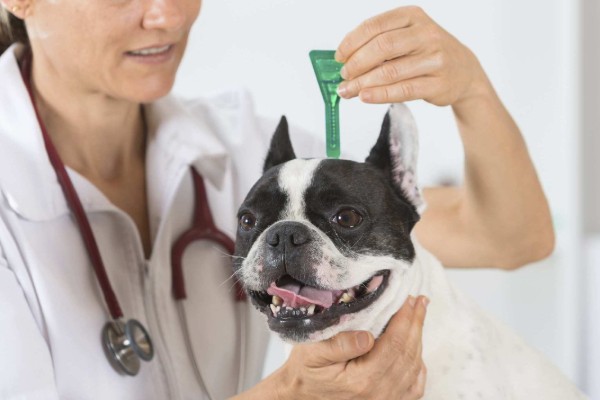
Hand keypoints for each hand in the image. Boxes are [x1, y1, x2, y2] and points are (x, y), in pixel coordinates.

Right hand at [274, 295, 428, 399]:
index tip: (409, 299)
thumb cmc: (306, 371)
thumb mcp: (312, 353)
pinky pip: (413, 387)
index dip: (405, 319)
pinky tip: (416, 348)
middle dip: (415, 324)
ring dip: (418, 339)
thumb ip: (339, 345)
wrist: (300, 396)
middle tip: (419, 301)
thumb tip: (368, 336)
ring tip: (418, 316)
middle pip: (408, 354)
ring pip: (414, 367)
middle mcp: (379, 393)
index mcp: (363, 379)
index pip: (394, 344)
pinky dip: (418, 365)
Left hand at [335, 6, 487, 106]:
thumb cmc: (426, 53)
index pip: (374, 26)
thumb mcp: (407, 37)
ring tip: (347, 91)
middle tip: (344, 76)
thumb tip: (344, 61)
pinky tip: (365, 97)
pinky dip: (380, 94)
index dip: (352, 42)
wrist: (464, 71)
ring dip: (363, 83)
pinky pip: (403, 90)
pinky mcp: (438, 83)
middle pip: (381, 47)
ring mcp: (435, 58)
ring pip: (390, 71)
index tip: (339, 57)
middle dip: (356, 63)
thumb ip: (379, 44)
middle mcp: (426, 34)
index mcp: (412, 16)